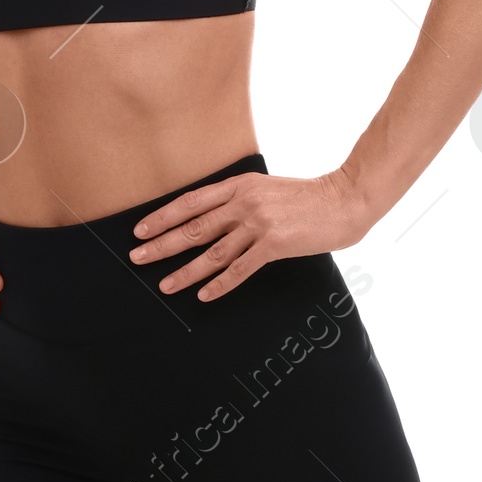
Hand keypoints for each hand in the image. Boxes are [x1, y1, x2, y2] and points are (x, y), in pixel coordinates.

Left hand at [130, 168, 368, 299]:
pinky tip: (204, 296)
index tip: (141, 229)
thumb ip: (242, 200)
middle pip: (194, 227)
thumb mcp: (268, 188)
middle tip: (137, 258)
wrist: (345, 199)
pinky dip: (220, 284)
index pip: (191, 202)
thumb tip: (216, 219)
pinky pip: (239, 269)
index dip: (163, 216)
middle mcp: (244, 202)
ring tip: (164, 285)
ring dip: (185, 271)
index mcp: (240, 185)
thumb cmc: (309, 197)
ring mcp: (259, 223)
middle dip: (162, 244)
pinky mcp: (274, 243)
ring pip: (212, 252)